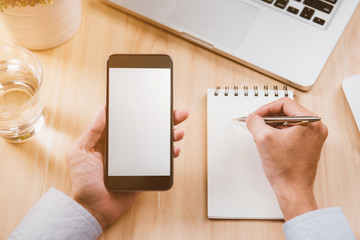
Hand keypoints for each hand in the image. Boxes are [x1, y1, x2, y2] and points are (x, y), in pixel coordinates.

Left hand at [66, 106, 188, 228]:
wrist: (93, 209)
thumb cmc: (83, 182)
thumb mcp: (80, 153)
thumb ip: (91, 131)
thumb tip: (102, 109)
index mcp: (111, 140)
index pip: (129, 121)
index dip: (143, 112)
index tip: (154, 103)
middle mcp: (125, 147)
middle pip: (147, 130)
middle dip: (163, 121)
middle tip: (176, 114)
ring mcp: (135, 160)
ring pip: (155, 143)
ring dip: (168, 136)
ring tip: (177, 132)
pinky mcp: (143, 172)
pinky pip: (158, 161)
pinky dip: (168, 154)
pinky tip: (174, 150)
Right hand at [246, 97, 327, 220]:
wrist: (293, 190)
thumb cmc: (286, 170)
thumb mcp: (263, 139)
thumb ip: (255, 122)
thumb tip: (252, 117)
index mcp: (311, 122)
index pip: (285, 103)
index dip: (266, 108)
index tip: (257, 116)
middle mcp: (316, 128)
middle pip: (287, 112)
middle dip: (269, 117)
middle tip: (258, 124)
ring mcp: (313, 137)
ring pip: (288, 122)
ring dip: (273, 126)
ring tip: (262, 135)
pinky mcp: (308, 145)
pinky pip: (291, 132)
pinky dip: (279, 134)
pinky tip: (269, 143)